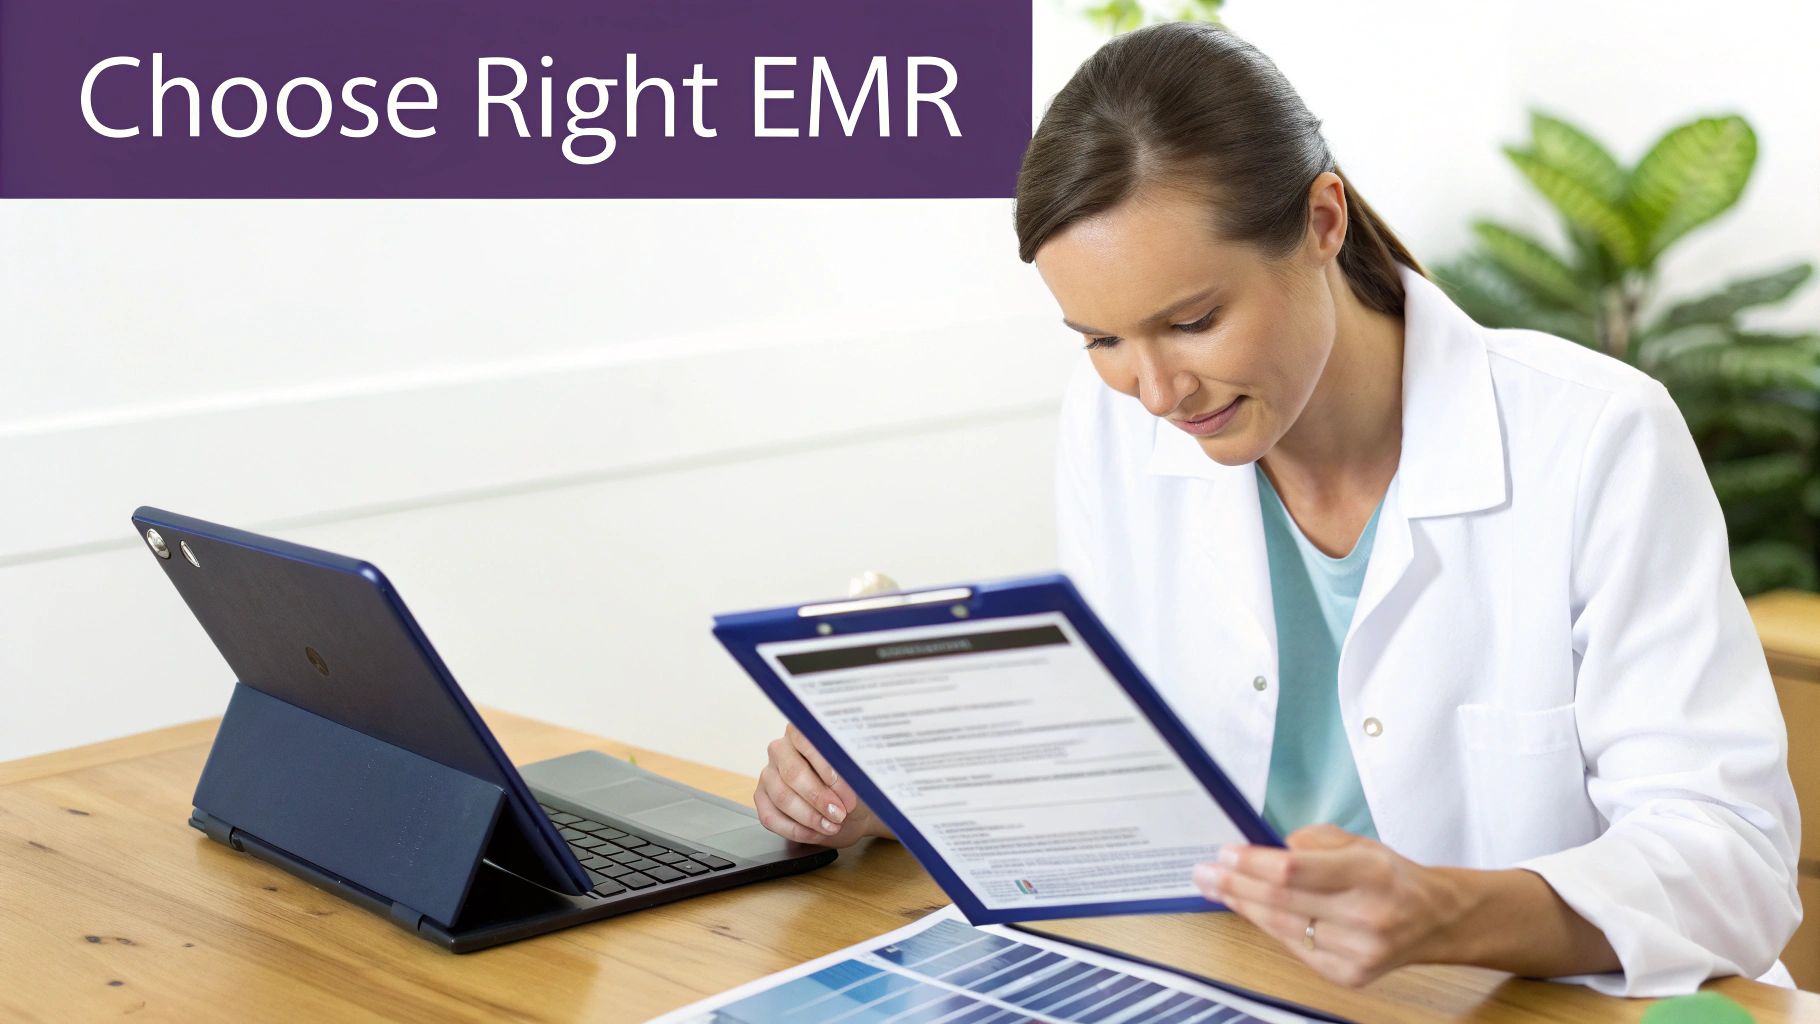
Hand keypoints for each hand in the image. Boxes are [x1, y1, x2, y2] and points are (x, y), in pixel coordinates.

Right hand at [754, 723, 892, 847]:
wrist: (850, 809)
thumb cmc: (851, 787)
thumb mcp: (855, 776)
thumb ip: (848, 772)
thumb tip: (849, 775)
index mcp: (801, 733)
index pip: (805, 739)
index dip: (823, 764)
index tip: (841, 787)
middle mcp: (781, 750)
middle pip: (793, 773)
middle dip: (818, 797)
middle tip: (840, 812)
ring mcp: (768, 775)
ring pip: (782, 797)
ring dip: (810, 816)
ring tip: (832, 825)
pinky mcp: (762, 799)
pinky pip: (771, 818)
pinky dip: (797, 830)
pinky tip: (817, 832)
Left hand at [1192, 824, 1467, 987]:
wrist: (1434, 920)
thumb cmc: (1389, 875)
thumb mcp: (1359, 843)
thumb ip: (1312, 843)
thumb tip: (1263, 849)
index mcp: (1370, 872)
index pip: (1295, 870)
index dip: (1253, 863)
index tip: (1224, 852)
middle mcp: (1366, 914)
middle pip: (1282, 901)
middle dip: (1234, 885)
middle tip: (1204, 872)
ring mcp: (1358, 951)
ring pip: (1283, 927)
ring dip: (1243, 907)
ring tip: (1215, 888)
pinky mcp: (1349, 975)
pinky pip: (1295, 948)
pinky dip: (1270, 928)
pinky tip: (1249, 911)